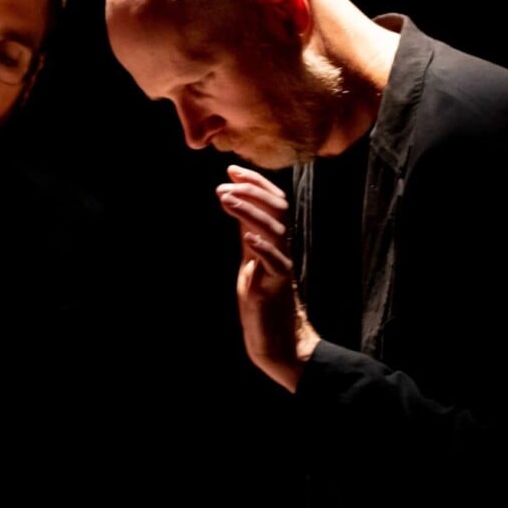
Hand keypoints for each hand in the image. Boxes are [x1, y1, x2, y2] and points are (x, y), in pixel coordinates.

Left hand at [218, 166, 318, 391]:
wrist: (277, 337)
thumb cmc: (262, 297)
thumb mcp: (250, 257)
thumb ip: (246, 231)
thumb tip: (234, 201)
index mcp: (274, 240)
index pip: (273, 202)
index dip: (255, 184)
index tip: (232, 170)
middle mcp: (281, 248)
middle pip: (278, 209)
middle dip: (253, 191)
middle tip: (225, 183)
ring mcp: (280, 266)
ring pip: (276, 230)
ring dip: (250, 212)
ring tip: (226, 199)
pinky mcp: (276, 287)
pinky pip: (276, 263)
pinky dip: (263, 248)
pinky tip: (249, 238)